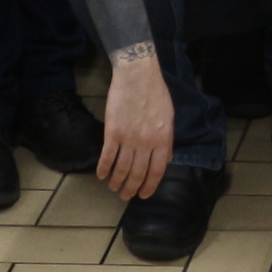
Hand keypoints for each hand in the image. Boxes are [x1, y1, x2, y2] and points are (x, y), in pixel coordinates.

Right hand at [95, 51, 174, 201]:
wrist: (138, 76)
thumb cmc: (156, 94)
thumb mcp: (169, 117)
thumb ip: (167, 141)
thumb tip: (166, 159)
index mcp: (163, 140)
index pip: (157, 171)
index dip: (149, 186)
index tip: (143, 195)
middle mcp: (146, 143)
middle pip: (138, 174)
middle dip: (131, 188)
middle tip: (125, 196)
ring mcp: (128, 139)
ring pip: (121, 169)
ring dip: (117, 182)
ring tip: (114, 188)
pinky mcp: (112, 132)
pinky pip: (107, 157)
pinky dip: (104, 169)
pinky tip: (102, 176)